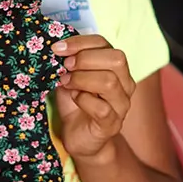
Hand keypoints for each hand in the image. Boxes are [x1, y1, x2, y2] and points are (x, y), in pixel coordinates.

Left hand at [52, 35, 135, 162]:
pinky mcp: (112, 124)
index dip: (80, 42)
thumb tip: (57, 48)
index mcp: (116, 68)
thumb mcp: (71, 78)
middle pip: (116, 59)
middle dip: (85, 59)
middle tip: (65, 66)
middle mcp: (125, 84)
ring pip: (110, 82)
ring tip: (66, 82)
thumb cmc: (76, 104)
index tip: (58, 48)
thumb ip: (69, 63)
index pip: (105, 44)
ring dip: (82, 79)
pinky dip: (83, 100)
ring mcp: (121, 105)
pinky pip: (102, 108)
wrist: (80, 138)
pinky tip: (74, 98)